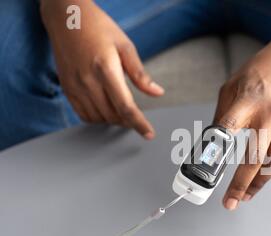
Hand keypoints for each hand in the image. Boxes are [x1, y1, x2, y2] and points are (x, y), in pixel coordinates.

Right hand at [40, 0, 163, 138]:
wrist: (67, 19)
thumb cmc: (98, 28)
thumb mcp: (125, 46)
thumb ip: (140, 74)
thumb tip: (157, 92)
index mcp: (106, 69)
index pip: (126, 106)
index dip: (139, 123)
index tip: (148, 134)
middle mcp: (88, 81)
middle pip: (113, 115)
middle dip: (128, 121)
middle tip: (137, 117)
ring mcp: (75, 86)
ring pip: (98, 118)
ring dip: (113, 120)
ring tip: (122, 111)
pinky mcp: (67, 89)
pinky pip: (83, 114)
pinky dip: (97, 118)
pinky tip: (106, 110)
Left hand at [214, 22, 270, 209]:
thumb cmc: (263, 67)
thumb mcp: (233, 83)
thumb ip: (222, 113)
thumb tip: (212, 142)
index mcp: (247, 100)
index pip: (227, 130)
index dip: (215, 154)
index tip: (206, 175)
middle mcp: (269, 112)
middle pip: (254, 157)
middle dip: (239, 185)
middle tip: (229, 203)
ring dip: (258, 185)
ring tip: (245, 197)